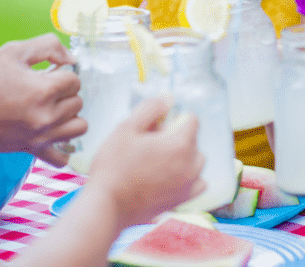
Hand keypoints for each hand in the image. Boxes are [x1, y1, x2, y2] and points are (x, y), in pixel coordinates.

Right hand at [0, 34, 85, 165]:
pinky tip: (54, 133)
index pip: (75, 80)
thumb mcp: (12, 51)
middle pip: (78, 102)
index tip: (46, 74)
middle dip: (64, 93)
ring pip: (79, 127)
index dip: (61, 73)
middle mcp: (46, 116)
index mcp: (43, 91)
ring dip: (70, 116)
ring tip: (52, 109)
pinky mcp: (33, 150)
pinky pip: (63, 158)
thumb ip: (48, 46)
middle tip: (43, 91)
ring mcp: (41, 136)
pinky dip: (64, 147)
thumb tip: (71, 58)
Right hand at [87, 98, 204, 228]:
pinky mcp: (184, 200)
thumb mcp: (126, 128)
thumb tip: (168, 98)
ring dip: (183, 156)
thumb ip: (150, 109)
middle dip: (176, 137)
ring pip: (196, 160)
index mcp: (180, 143)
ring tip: (156, 162)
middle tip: (149, 146)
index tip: (155, 128)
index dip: (172, 119)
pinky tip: (169, 177)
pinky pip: (197, 182)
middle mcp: (191, 164)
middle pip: (193, 139)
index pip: (191, 119)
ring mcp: (189, 184)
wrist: (107, 206)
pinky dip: (188, 177)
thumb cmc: (113, 166)